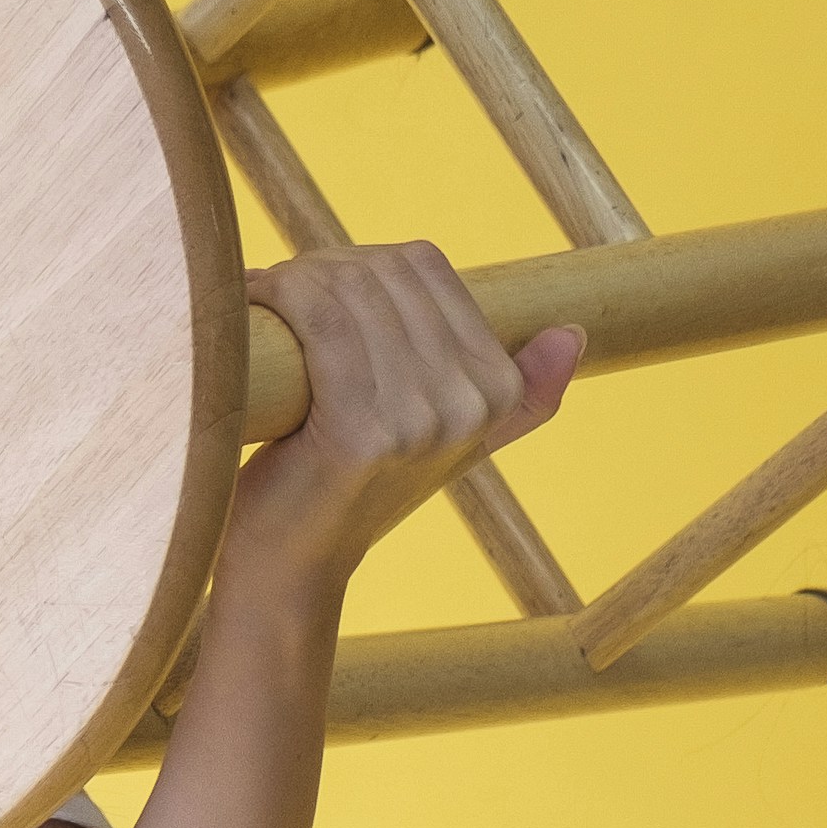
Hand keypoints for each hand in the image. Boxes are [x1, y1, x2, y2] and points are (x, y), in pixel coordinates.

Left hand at [219, 243, 585, 602]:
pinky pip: (322, 322)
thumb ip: (516, 398)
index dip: (359, 262)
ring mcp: (421, 418)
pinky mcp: (362, 431)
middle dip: (320, 269)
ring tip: (263, 303)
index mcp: (498, 388)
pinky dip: (279, 299)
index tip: (314, 287)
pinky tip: (253, 304)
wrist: (292, 565)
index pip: (425, 266)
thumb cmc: (348, 489)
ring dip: (292, 282)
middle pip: (383, 274)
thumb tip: (573, 335)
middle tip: (277, 296)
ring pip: (349, 290)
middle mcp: (470, 402)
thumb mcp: (445, 439)